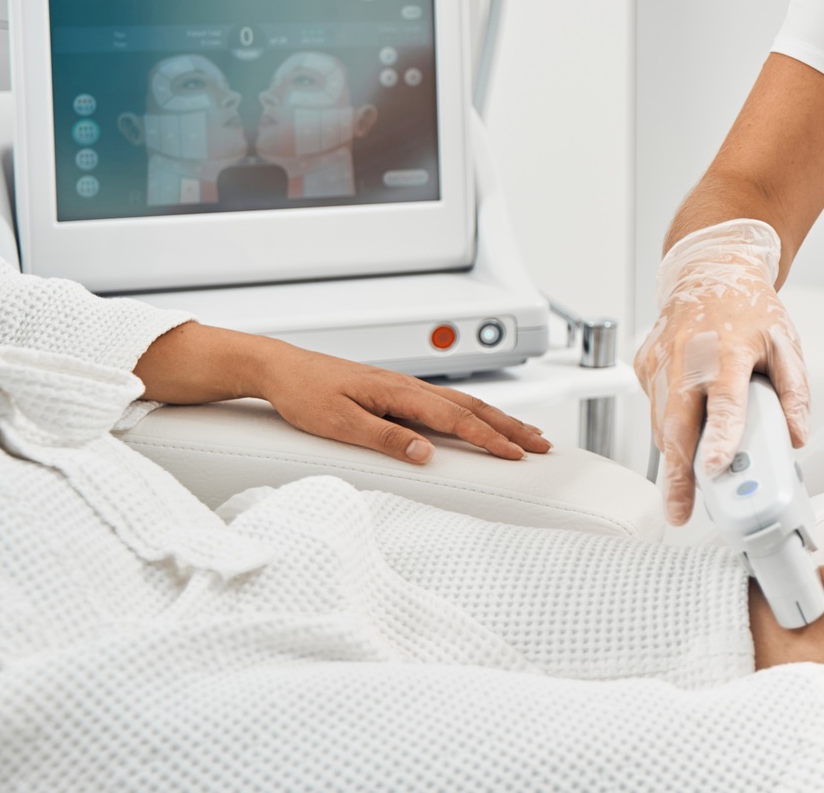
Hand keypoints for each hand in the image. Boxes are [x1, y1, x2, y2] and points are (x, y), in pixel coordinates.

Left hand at [256, 349, 550, 464]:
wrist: (281, 367)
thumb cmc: (304, 393)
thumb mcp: (339, 425)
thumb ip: (385, 439)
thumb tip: (424, 453)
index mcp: (400, 393)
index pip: (457, 419)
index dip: (489, 439)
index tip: (516, 455)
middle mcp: (409, 387)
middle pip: (473, 407)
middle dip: (511, 427)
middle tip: (542, 443)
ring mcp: (405, 387)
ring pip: (464, 402)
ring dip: (498, 418)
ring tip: (523, 432)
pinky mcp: (396, 392)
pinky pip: (447, 402)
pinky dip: (474, 412)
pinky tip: (478, 419)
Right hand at [636, 218, 810, 524]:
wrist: (708, 267)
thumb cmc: (747, 306)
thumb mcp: (785, 342)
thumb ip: (793, 392)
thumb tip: (796, 435)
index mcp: (727, 351)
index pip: (724, 401)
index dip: (719, 437)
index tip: (714, 467)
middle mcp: (688, 357)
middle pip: (676, 424)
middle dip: (677, 473)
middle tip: (680, 509)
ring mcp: (660, 361)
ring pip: (660, 422)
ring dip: (671, 458)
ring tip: (682, 492)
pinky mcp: (644, 365)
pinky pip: (654, 407)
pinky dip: (666, 428)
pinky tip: (682, 435)